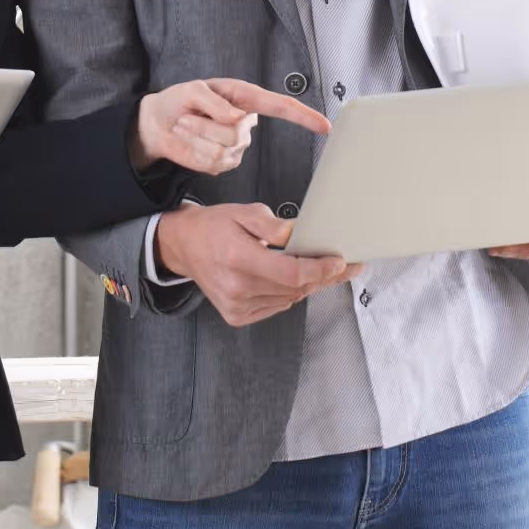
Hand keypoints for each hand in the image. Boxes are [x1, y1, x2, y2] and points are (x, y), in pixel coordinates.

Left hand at [131, 78, 331, 175]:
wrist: (158, 124)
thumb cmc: (177, 101)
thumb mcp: (191, 90)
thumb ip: (215, 103)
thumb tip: (236, 118)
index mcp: (245, 99)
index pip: (281, 108)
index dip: (304, 117)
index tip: (325, 126)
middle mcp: (245, 123)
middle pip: (237, 134)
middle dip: (205, 127)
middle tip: (186, 117)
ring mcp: (236, 146)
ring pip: (222, 150)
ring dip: (196, 137)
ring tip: (184, 126)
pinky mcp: (222, 164)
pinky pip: (212, 163)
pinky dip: (192, 150)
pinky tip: (187, 140)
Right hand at [155, 202, 360, 326]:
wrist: (183, 246)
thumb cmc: (213, 227)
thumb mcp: (245, 213)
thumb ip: (276, 226)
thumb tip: (301, 235)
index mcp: (239, 258)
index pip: (291, 273)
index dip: (320, 269)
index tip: (340, 262)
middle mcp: (237, 287)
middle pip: (295, 288)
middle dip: (323, 276)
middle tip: (345, 266)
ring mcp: (236, 305)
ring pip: (289, 299)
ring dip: (307, 285)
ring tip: (319, 269)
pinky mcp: (237, 316)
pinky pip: (277, 306)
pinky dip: (288, 293)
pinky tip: (289, 280)